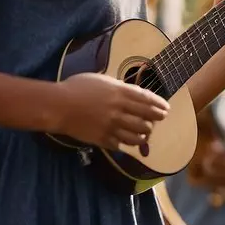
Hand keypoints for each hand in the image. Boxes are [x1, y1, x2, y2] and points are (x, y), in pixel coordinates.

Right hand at [51, 73, 167, 148]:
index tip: (166, 109)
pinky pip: (121, 144)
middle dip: (155, 120)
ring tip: (145, 133)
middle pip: (146, 119)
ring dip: (144, 134)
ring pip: (138, 136)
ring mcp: (112, 126)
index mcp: (120, 93)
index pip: (147, 101)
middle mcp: (119, 110)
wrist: (58, 106)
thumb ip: (119, 87)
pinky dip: (126, 143)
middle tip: (158, 120)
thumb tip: (132, 92)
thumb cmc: (77, 88)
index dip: (159, 106)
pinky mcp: (103, 139)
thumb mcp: (101, 80)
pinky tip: (127, 141)